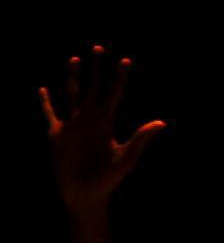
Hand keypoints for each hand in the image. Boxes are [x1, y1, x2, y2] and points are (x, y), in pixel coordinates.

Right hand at [41, 45, 165, 211]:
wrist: (86, 195)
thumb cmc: (109, 179)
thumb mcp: (127, 157)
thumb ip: (140, 138)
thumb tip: (161, 122)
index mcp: (107, 123)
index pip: (114, 94)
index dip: (119, 77)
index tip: (125, 60)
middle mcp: (90, 120)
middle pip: (93, 87)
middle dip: (96, 68)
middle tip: (99, 47)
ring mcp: (72, 125)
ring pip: (72, 94)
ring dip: (73, 77)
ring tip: (75, 58)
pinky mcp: (56, 134)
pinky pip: (50, 114)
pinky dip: (46, 102)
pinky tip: (43, 89)